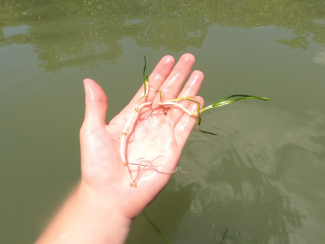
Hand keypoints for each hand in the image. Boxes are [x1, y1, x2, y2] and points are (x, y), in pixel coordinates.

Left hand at [80, 53, 203, 218]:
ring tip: (198, 73)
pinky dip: (192, 113)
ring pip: (178, 107)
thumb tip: (88, 81)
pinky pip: (185, 127)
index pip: (148, 90)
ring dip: (188, 90)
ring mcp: (162, 134)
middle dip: (178, 75)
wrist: (112, 196)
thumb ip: (96, 106)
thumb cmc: (98, 165)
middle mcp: (149, 122)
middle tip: (189, 58)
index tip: (168, 58)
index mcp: (131, 116)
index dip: (158, 74)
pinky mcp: (173, 148)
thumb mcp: (93, 131)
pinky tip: (198, 98)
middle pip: (166, 94)